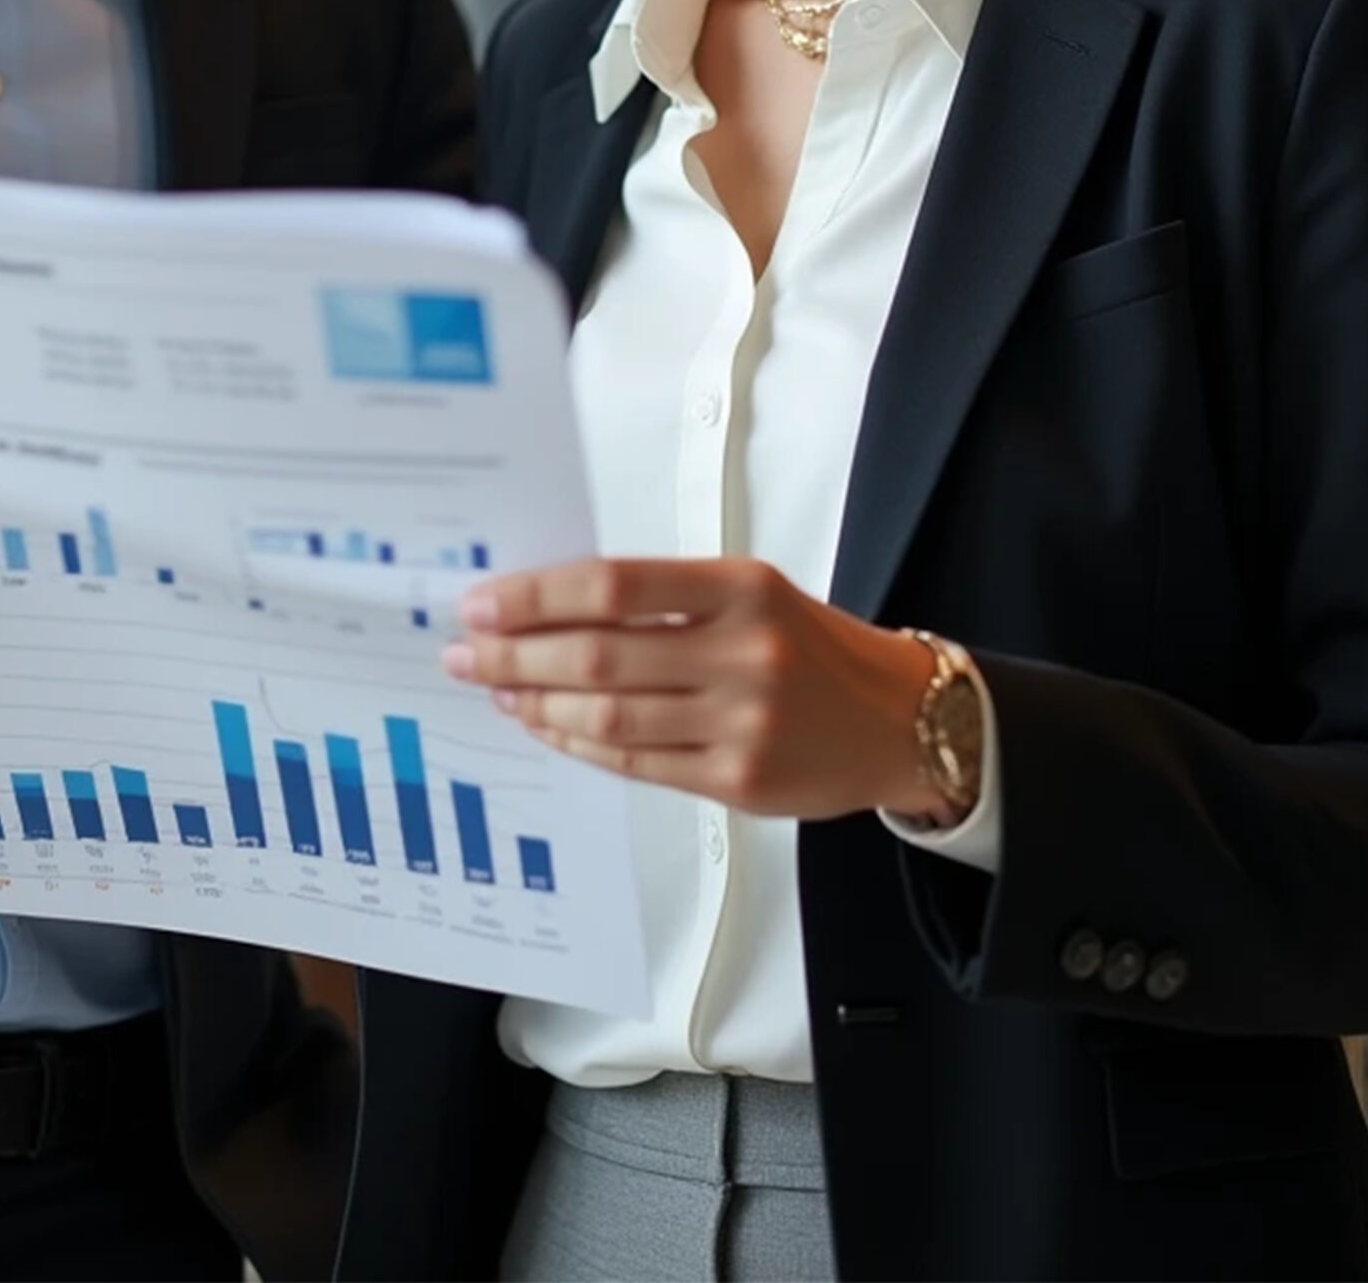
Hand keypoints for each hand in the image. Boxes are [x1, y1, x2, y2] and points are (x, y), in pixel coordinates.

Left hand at [442, 556, 945, 821]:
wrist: (900, 719)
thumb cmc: (810, 646)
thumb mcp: (749, 592)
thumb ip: (662, 596)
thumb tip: (550, 604)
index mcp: (741, 588)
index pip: (613, 585)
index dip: (536, 597)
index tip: (483, 602)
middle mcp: (743, 654)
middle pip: (599, 656)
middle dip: (516, 655)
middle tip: (467, 652)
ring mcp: (741, 723)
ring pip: (609, 717)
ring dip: (537, 703)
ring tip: (498, 689)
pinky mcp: (738, 781)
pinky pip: (635, 764)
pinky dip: (580, 742)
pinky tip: (548, 725)